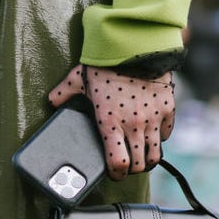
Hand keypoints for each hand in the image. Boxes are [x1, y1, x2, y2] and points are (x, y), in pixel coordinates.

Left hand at [49, 65, 175, 180]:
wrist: (134, 43)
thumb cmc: (105, 62)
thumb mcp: (79, 79)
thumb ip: (64, 93)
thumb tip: (51, 100)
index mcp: (109, 124)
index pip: (118, 165)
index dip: (116, 175)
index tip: (114, 174)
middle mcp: (133, 126)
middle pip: (139, 165)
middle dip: (132, 170)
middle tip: (127, 165)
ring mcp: (152, 118)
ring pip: (155, 155)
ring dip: (148, 159)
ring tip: (142, 155)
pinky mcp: (167, 108)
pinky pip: (166, 133)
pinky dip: (160, 137)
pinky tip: (152, 133)